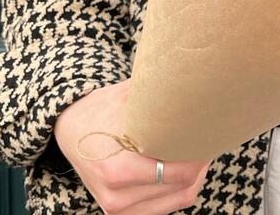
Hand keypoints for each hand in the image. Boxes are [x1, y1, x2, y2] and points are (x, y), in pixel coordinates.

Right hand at [54, 78, 211, 213]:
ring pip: (178, 200)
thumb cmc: (102, 108)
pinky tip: (184, 167)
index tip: (210, 134)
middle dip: (201, 163)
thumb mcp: (128, 96)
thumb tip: (193, 78)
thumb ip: (157, 95)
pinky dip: (179, 189)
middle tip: (210, 139)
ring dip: (194, 177)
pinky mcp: (120, 212)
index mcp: (118, 169)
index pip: (179, 173)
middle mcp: (117, 196)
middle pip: (182, 188)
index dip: (201, 154)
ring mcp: (118, 208)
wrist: (70, 128)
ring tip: (199, 151)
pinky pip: (164, 207)